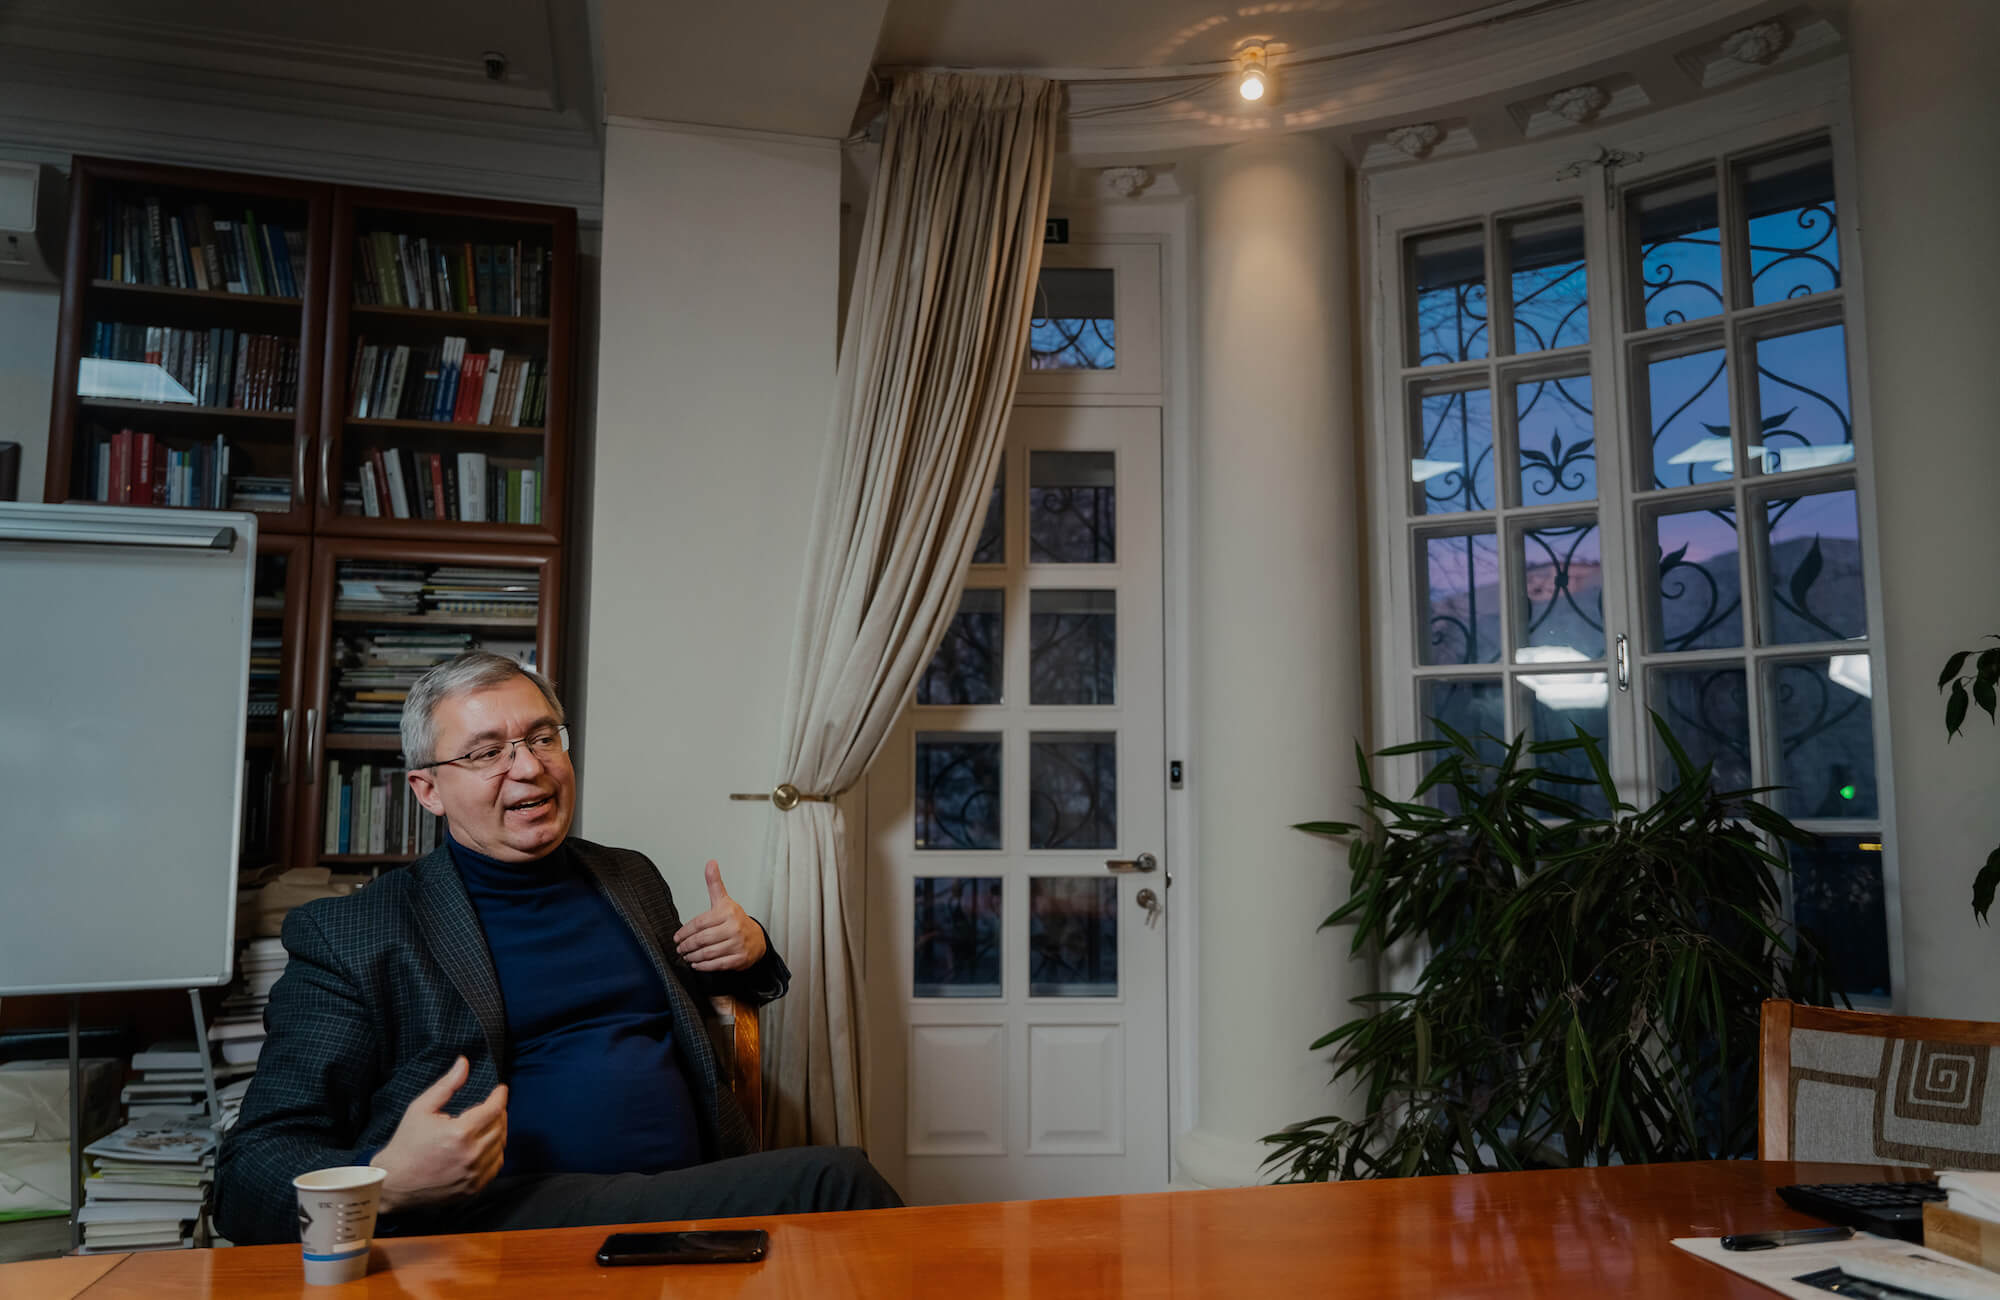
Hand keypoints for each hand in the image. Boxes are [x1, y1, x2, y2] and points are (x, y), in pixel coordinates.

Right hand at [369, 1056, 507, 1214]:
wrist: (393, 1183)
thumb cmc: (406, 1143)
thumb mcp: (421, 1108)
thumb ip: (447, 1085)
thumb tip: (464, 1062)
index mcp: (460, 1133)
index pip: (494, 1109)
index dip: (500, 1095)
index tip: (501, 1089)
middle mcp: (471, 1155)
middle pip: (500, 1126)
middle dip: (499, 1112)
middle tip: (492, 1105)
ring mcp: (473, 1174)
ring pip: (501, 1146)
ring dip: (499, 1131)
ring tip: (488, 1123)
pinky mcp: (473, 1189)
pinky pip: (495, 1166)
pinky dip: (495, 1152)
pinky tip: (485, 1145)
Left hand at [673, 861, 767, 971]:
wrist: (757, 939)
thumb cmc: (735, 920)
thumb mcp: (724, 900)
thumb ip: (715, 883)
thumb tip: (711, 862)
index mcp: (727, 912)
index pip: (700, 923)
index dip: (685, 931)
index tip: (677, 937)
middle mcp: (733, 928)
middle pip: (702, 939)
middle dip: (687, 946)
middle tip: (680, 949)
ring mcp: (737, 944)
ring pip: (708, 953)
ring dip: (693, 957)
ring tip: (686, 956)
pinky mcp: (739, 959)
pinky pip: (716, 964)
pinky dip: (703, 966)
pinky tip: (696, 964)